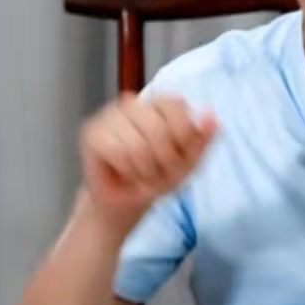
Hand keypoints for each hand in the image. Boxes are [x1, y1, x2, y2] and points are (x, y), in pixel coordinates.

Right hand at [79, 93, 217, 230]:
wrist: (125, 202)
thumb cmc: (156, 176)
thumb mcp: (189, 162)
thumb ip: (203, 139)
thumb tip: (212, 116)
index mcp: (159, 103)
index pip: (176, 105)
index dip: (182, 136)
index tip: (180, 155)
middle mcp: (133, 103)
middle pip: (159, 129)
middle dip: (165, 161)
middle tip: (159, 172)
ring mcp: (109, 116)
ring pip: (138, 145)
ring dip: (145, 170)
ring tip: (143, 175)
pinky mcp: (92, 134)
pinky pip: (117, 152)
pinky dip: (127, 171)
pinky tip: (125, 173)